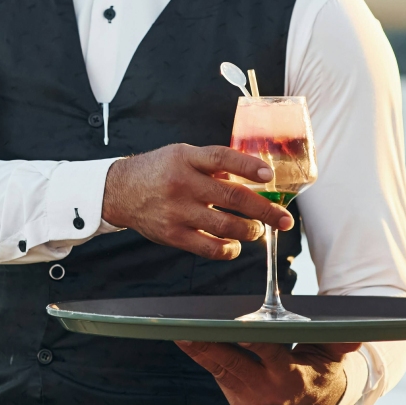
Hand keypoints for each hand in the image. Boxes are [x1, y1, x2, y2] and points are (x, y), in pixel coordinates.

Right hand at [101, 144, 292, 259]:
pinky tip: (235, 245)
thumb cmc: (158, 171)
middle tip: (284, 219)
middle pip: (232, 197)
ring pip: (225, 226)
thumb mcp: (182, 156)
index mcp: (186, 159)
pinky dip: (229, 249)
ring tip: (256, 229)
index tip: (269, 174)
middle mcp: (182, 184)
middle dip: (265, 210)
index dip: (248, 166)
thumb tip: (253, 176)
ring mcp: (177, 211)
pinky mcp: (173, 235)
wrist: (120, 191)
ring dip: (250, 230)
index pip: (222, 158)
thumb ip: (212, 165)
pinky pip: (209, 248)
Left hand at [175, 341, 360, 404]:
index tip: (234, 328)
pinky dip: (207, 359)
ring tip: (177, 330)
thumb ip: (338, 341)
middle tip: (182, 329)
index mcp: (292, 378)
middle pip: (232, 364)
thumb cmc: (322, 366)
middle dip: (206, 346)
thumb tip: (355, 336)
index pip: (268, 354)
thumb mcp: (332, 352)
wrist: (317, 403)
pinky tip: (191, 341)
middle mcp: (268, 393)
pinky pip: (220, 378)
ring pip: (220, 371)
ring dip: (198, 351)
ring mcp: (251, 403)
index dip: (251, 342)